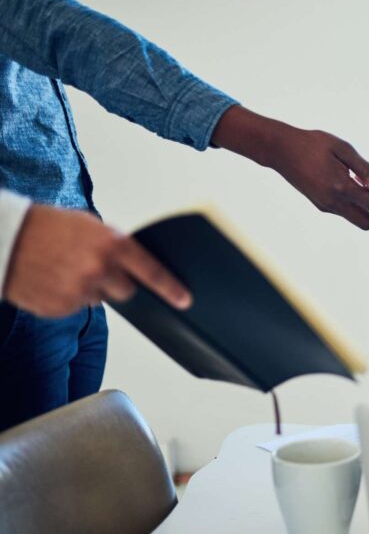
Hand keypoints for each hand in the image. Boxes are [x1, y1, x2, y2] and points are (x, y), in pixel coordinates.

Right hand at [3, 206, 191, 317]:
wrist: (4, 239)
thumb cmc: (47, 226)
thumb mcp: (90, 226)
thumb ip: (114, 245)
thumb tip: (136, 263)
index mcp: (111, 245)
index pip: (152, 272)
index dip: (171, 288)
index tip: (185, 300)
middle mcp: (99, 270)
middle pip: (127, 291)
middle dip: (117, 282)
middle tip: (96, 268)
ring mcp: (79, 291)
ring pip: (100, 299)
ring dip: (90, 289)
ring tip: (67, 269)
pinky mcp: (61, 308)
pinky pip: (77, 307)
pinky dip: (70, 297)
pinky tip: (55, 279)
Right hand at [211, 106, 368, 230]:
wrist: (280, 150)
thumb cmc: (311, 144)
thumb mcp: (343, 149)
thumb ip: (365, 169)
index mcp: (340, 186)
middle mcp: (332, 201)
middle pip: (366, 222)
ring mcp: (325, 205)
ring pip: (356, 218)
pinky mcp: (321, 204)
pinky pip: (345, 211)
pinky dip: (360, 207)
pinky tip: (366, 195)